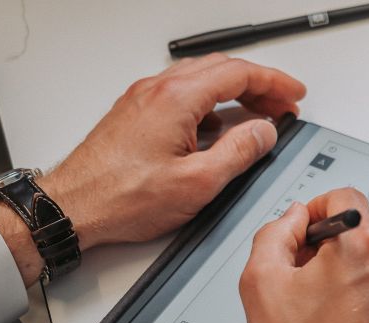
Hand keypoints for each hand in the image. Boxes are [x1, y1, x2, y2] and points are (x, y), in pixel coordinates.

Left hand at [0, 54, 305, 285]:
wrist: (74, 205)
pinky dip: (211, 103)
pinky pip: (182, 95)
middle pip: (220, 70)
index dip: (273, 81)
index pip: (238, 73)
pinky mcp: (135, 115)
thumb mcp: (198, 183)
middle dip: (259, 84)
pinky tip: (220, 127)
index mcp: (177, 98)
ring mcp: (144, 100)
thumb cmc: (122, 196)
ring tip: (258, 114)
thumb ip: (238, 153)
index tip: (294, 93)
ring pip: (200, 80)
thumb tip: (263, 132)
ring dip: (235, 92)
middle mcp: (158, 90)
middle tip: (284, 102)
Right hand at [239, 189, 368, 322]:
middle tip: (314, 287)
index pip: (345, 198)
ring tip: (337, 317)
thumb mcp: (260, 283)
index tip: (312, 233)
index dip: (319, 213)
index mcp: (367, 246)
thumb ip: (276, 233)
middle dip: (340, 252)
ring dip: (364, 279)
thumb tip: (294, 220)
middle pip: (367, 234)